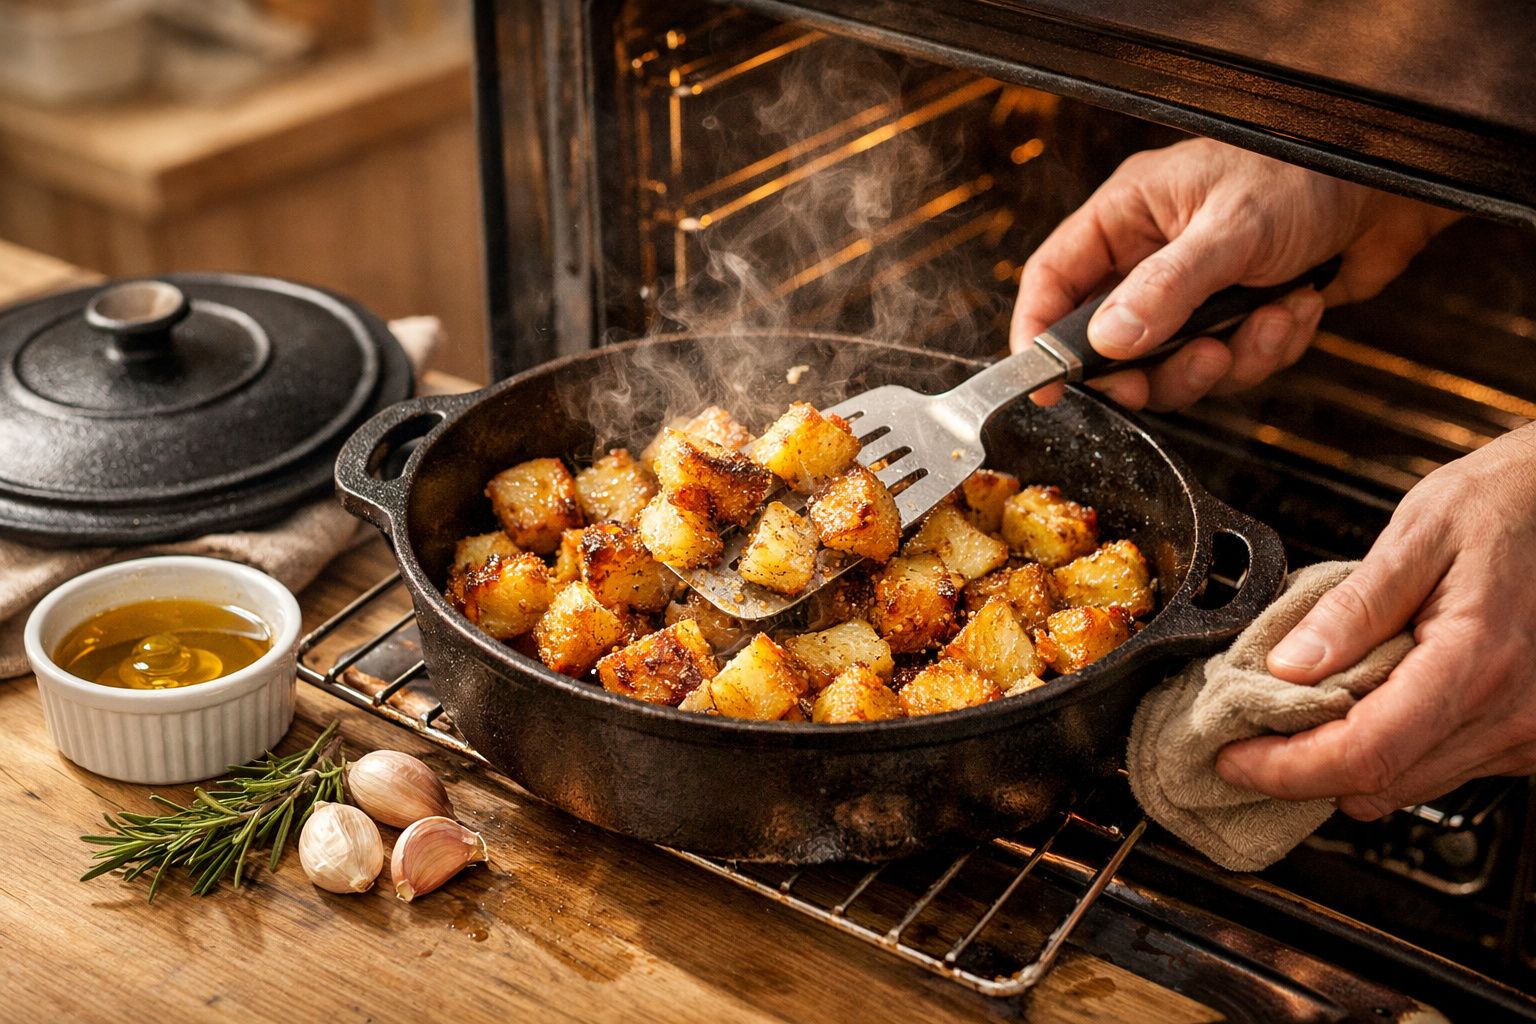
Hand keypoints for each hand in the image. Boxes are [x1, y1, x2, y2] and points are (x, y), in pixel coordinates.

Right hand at [1012, 138, 1458, 409]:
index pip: (1055, 279)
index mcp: (1129, 215)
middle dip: (1150, 369)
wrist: (1396, 191)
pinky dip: (1268, 348)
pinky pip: (1230, 365)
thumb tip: (1108, 343)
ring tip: (1262, 324)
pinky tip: (1299, 307)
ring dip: (1221, 360)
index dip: (1038, 335)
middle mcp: (1151, 258)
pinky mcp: (1237, 320)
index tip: (1044, 386)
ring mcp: (1194, 293)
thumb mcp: (1232, 229)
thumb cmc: (1310, 174)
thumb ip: (1166, 288)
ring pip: (1171, 365)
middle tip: (1176, 372)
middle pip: (1109, 342)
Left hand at [1214, 424, 1535, 818]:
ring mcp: (1520, 734)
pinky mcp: (1518, 737)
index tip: (1234, 758)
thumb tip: (1288, 666)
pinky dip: (1382, 753)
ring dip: (1339, 766)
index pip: (1366, 752)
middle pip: (1380, 783)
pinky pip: (1433, 769)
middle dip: (1300, 771)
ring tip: (1288, 721)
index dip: (1287, 768)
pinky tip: (1350, 711)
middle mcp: (1509, 714)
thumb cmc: (1500, 507)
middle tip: (1243, 739)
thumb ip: (1353, 607)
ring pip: (1404, 788)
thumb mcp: (1418, 535)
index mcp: (1478, 661)